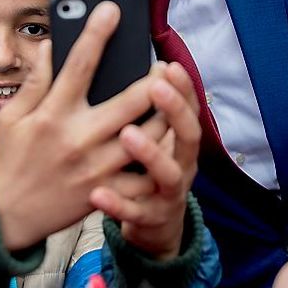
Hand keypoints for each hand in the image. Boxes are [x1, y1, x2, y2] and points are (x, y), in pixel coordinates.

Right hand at [0, 2, 171, 250]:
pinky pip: (145, 177)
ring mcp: (96, 167)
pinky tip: (168, 143)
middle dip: (153, 78)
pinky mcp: (107, 192)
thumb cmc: (9, 160)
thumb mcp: (10, 117)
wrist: (6, 216)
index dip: (96, 33)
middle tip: (163, 63)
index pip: (78, 65)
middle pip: (129, 101)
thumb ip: (33, 82)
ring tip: (172, 98)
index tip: (112, 10)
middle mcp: (78, 138)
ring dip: (166, 114)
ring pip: (147, 137)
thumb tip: (49, 46)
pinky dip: (161, 160)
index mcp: (52, 114)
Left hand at [90, 62, 200, 258]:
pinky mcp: (151, 219)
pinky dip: (118, 204)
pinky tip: (97, 193)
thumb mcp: (152, 138)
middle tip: (155, 87)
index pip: (190, 109)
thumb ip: (140, 106)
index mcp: (180, 140)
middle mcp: (182, 164)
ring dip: (151, 153)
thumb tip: (121, 62)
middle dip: (175, 110)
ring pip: (169, 174)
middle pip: (189, 136)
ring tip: (127, 134)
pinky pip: (136, 212)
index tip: (167, 64)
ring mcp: (169, 193)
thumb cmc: (146, 169)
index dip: (184, 88)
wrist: (155, 225)